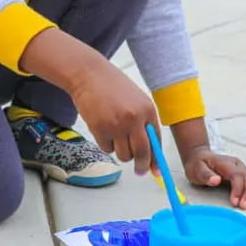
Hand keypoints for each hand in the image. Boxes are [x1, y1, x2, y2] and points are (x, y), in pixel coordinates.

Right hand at [69, 59, 161, 176]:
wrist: (89, 74)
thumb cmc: (112, 87)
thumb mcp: (136, 100)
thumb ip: (144, 123)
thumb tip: (149, 152)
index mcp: (147, 109)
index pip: (156, 141)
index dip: (156, 159)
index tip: (155, 170)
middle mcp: (134, 118)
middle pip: (142, 153)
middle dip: (141, 166)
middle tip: (139, 171)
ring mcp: (116, 125)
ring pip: (124, 155)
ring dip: (120, 151)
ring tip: (115, 133)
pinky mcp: (100, 129)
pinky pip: (107, 149)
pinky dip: (106, 144)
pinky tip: (103, 127)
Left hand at [183, 146, 245, 208]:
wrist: (199, 157)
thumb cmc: (198, 164)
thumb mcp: (196, 170)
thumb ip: (206, 175)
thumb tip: (216, 180)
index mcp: (225, 163)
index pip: (237, 175)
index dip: (238, 189)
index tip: (234, 202)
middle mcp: (235, 164)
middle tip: (242, 206)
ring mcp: (240, 167)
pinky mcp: (243, 172)